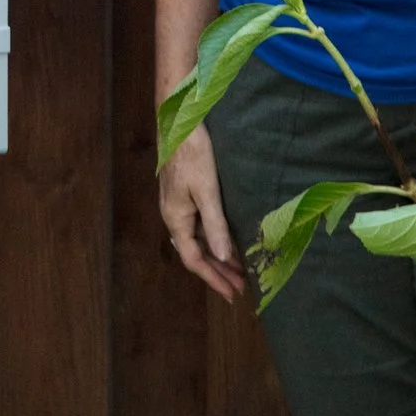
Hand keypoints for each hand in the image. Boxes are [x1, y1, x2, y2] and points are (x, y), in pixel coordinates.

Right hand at [160, 128, 249, 302]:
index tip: (232, 294)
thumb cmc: (193, 154)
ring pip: (197, 240)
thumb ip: (215, 224)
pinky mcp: (184, 193)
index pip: (194, 259)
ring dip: (216, 256)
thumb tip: (222, 257)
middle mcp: (174, 216)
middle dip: (217, 271)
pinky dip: (213, 238)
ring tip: (237, 269)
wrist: (179, 121)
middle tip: (240, 287)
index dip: (214, 278)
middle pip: (195, 253)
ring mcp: (177, 205)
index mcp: (176, 219)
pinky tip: (225, 239)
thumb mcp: (207, 190)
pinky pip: (198, 226)